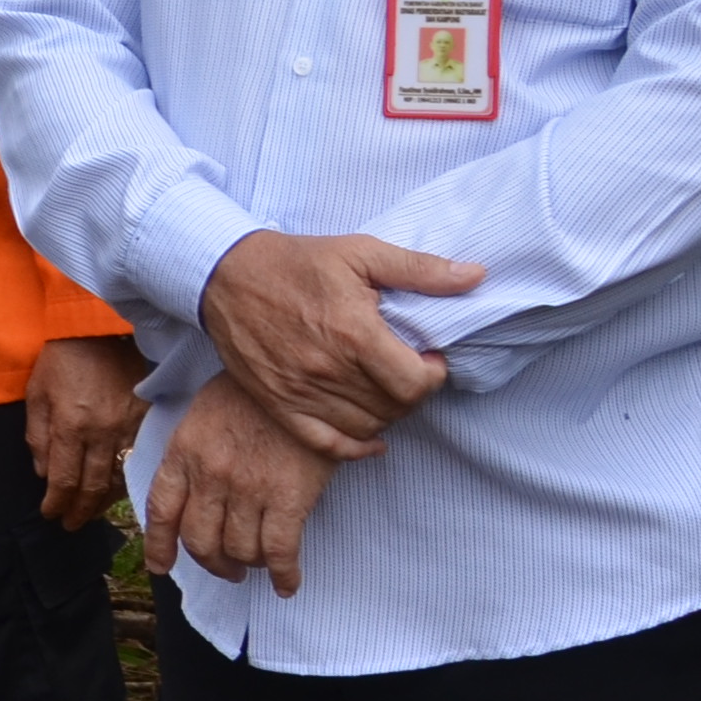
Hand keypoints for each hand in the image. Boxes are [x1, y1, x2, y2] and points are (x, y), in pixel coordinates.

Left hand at [23, 334, 149, 529]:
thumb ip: (38, 436)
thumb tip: (44, 474)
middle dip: (79, 511)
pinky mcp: (147, 419)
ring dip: (102, 502)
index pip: (63, 480)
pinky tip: (116, 491)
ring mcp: (129, 426)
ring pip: (118, 478)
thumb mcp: (36, 394)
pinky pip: (137, 459)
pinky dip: (125, 480)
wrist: (100, 328)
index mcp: (71, 424)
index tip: (49, 515)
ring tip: (89, 514)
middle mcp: (102, 431)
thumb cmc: (61, 359)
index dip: (56, 504)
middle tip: (69, 525)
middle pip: (93, 486)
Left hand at [139, 370, 338, 593]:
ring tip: (258, 563)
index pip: (161, 511)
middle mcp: (209, 475)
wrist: (300, 373)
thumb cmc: (253, 390)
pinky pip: (279, 551)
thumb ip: (191, 451)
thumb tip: (187, 487)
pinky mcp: (287, 498)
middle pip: (200, 541)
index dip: (160, 546)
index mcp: (183, 452)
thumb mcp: (204, 411)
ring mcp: (247, 489)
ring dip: (248, 565)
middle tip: (228, 567)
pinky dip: (284, 575)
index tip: (162, 567)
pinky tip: (288, 584)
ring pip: (239, 550)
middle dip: (213, 563)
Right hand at [197, 228, 478, 460]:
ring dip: (387, 413)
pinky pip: (327, 444)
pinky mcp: (278, 403)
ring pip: (367, 427)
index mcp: (354, 334)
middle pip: (394, 408)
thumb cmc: (297, 261)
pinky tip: (370, 437)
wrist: (225, 273)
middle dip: (411, 391)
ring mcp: (300, 392)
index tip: (427, 357)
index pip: (415, 384)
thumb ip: (420, 269)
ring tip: (383, 387)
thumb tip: (475, 276)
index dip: (433, 374)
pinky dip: (355, 447)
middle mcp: (328, 370)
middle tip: (406, 369)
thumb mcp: (361, 252)